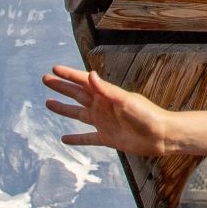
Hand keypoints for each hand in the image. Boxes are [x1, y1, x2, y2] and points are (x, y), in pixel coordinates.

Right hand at [44, 63, 176, 157]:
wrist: (161, 136)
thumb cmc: (147, 115)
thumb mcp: (126, 100)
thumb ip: (107, 90)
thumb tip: (90, 74)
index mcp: (106, 95)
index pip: (83, 82)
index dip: (69, 75)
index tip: (54, 68)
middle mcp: (102, 106)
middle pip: (76, 95)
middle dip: (61, 87)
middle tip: (45, 79)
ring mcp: (103, 122)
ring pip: (78, 114)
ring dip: (63, 109)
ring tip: (48, 103)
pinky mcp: (107, 137)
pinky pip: (87, 138)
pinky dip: (76, 139)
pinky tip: (64, 139)